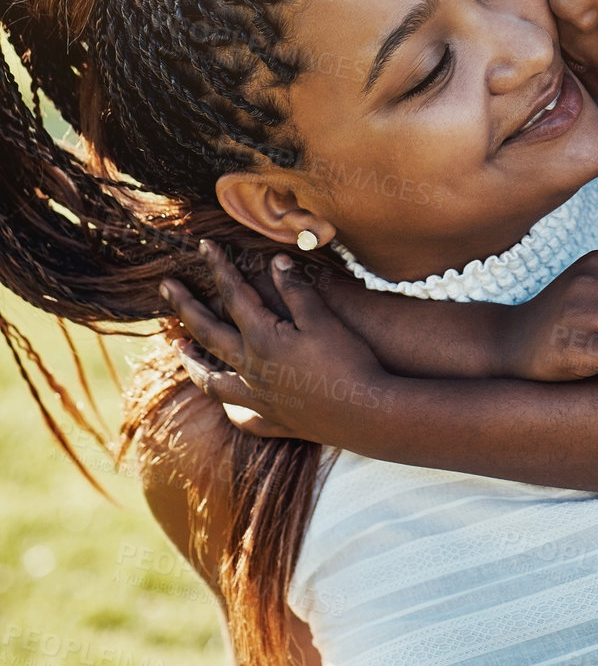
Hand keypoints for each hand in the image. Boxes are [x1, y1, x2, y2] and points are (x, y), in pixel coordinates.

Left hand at [160, 240, 390, 441]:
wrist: (364, 413)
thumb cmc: (346, 361)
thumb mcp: (322, 318)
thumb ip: (295, 289)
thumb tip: (275, 261)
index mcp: (262, 338)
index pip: (232, 295)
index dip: (218, 267)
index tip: (203, 245)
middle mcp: (251, 369)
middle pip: (208, 333)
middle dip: (184, 306)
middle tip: (165, 286)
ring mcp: (258, 398)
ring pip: (212, 379)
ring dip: (191, 360)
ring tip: (178, 346)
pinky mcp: (273, 420)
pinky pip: (241, 416)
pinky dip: (230, 409)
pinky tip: (228, 406)